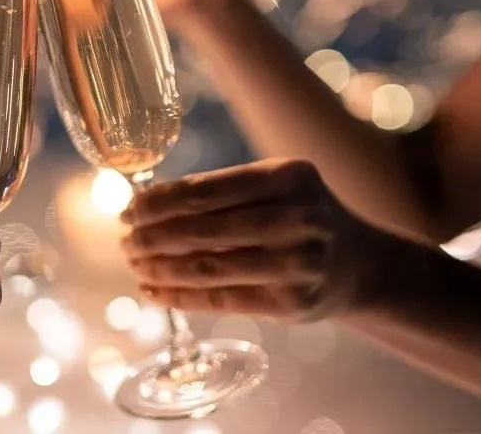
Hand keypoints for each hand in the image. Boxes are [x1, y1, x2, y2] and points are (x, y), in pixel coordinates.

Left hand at [120, 159, 385, 321]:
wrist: (356, 264)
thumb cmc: (296, 215)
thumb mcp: (275, 185)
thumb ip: (222, 190)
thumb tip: (144, 205)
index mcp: (288, 176)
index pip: (205, 190)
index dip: (158, 203)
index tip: (128, 212)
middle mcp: (298, 217)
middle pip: (202, 230)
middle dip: (152, 238)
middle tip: (124, 243)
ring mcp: (298, 263)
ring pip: (208, 267)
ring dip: (160, 269)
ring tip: (134, 266)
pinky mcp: (291, 303)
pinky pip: (221, 301)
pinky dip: (179, 297)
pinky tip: (153, 291)